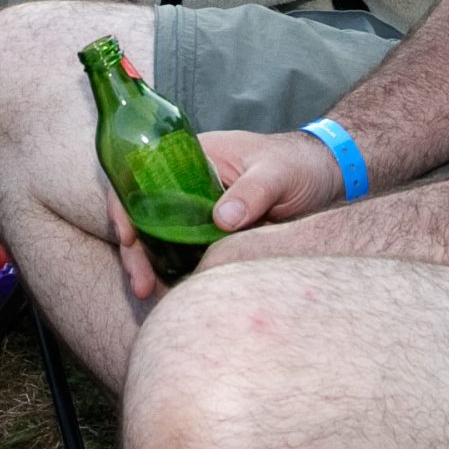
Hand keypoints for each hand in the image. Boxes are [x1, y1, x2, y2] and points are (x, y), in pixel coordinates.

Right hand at [103, 129, 340, 296]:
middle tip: (140, 283)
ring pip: (157, 236)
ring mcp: (196, 208)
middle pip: (142, 212)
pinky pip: (181, 251)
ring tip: (148, 294)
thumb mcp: (278, 173)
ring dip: (148, 264)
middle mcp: (185, 181)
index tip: (128, 237)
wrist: (324, 178)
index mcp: (192, 154)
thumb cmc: (298, 165)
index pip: (140, 175)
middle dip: (134, 249)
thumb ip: (253, 192)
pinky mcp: (209, 233)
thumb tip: (221, 219)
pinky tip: (170, 293)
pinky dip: (171, 271)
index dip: (124, 204)